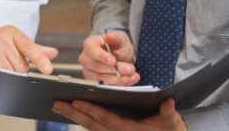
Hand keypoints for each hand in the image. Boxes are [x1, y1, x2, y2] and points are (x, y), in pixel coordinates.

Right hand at [0, 25, 57, 77]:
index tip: (48, 69)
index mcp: (11, 33)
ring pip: (10, 73)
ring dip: (6, 75)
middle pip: (21, 67)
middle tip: (4, 63)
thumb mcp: (11, 41)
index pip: (29, 47)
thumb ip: (32, 48)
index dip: (40, 59)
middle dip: (16, 70)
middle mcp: (2, 39)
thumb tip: (53, 53)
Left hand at [52, 98, 186, 130]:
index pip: (106, 119)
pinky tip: (73, 113)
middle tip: (56, 103)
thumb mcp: (172, 122)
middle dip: (73, 114)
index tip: (76, 101)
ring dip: (74, 117)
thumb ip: (169, 113)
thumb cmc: (170, 130)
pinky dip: (83, 121)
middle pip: (92, 125)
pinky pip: (95, 129)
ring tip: (58, 106)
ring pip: (90, 128)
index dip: (91, 110)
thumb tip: (168, 102)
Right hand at [79, 30, 138, 85]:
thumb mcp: (119, 38)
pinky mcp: (95, 81)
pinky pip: (106, 85)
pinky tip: (130, 80)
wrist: (119, 53)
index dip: (103, 57)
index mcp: (89, 44)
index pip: (93, 52)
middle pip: (98, 67)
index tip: (114, 61)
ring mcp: (89, 70)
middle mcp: (86, 58)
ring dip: (119, 79)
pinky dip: (119, 84)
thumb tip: (109, 36)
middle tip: (131, 69)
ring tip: (133, 75)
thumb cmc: (117, 44)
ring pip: (102, 78)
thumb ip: (115, 36)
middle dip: (116, 69)